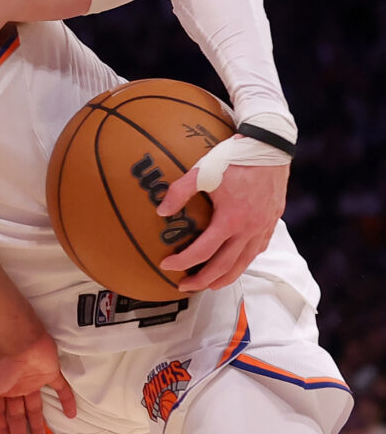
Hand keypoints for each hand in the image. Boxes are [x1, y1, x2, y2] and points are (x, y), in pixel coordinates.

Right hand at [0, 332, 77, 433]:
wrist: (19, 340)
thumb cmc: (0, 364)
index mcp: (0, 389)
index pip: (2, 415)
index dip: (3, 432)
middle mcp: (16, 387)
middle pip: (19, 415)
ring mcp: (33, 380)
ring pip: (37, 408)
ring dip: (39, 427)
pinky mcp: (51, 373)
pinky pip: (61, 389)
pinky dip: (67, 401)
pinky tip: (71, 415)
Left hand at [156, 163, 287, 290]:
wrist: (270, 147)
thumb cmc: (234, 158)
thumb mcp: (201, 171)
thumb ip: (179, 192)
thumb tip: (161, 211)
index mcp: (232, 219)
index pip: (204, 251)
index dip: (184, 261)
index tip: (167, 265)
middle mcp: (250, 229)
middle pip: (225, 266)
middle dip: (203, 280)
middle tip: (184, 286)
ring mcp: (264, 228)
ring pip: (244, 263)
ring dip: (224, 277)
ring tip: (207, 284)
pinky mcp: (272, 223)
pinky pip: (257, 251)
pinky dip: (242, 263)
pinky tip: (232, 264)